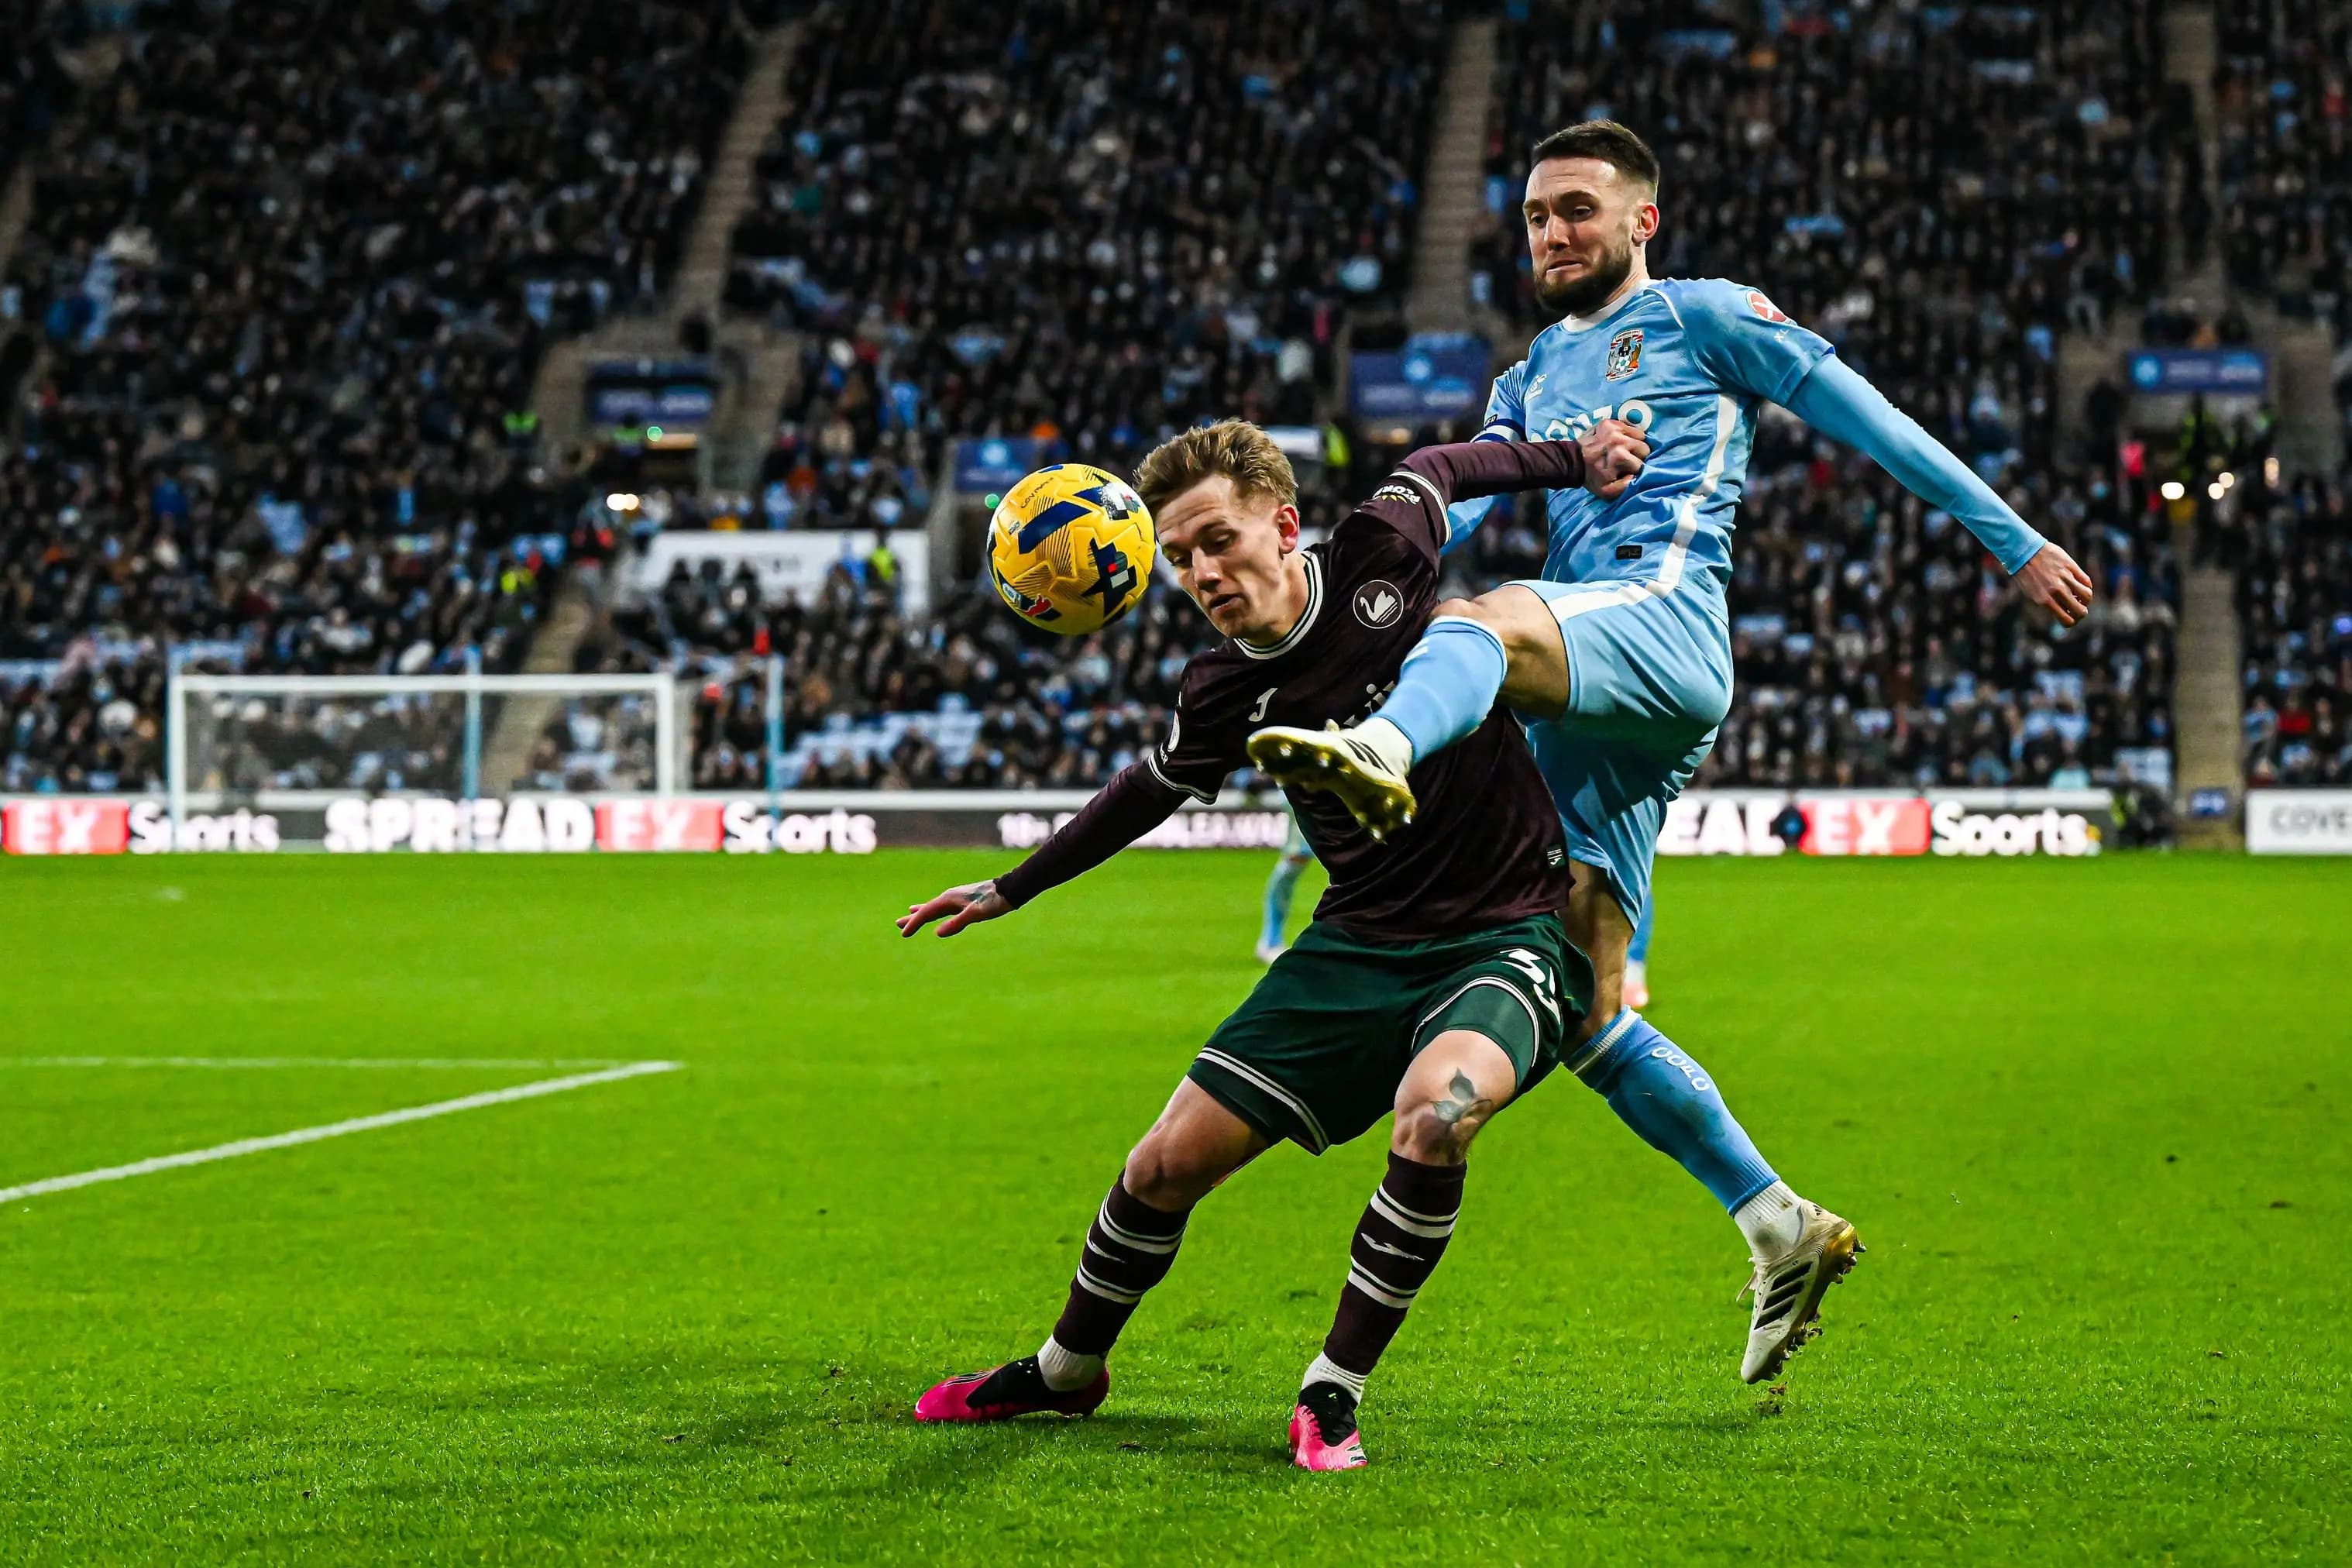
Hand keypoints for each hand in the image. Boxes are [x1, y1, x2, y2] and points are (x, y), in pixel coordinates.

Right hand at [897, 879, 1011, 937]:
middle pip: (926, 909)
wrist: (1009, 890)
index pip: (926, 913)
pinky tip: (934, 914)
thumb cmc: (993, 902)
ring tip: (908, 915)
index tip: (904, 934)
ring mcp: (956, 899)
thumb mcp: (975, 914)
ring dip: (921, 914)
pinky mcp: (963, 902)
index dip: (914, 923)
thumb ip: (957, 923)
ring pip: (934, 908)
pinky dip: (934, 912)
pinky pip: (943, 909)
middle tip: (897, 925)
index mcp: (949, 899)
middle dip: (913, 918)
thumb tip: (937, 932)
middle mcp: (949, 897)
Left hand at [1578, 418, 1648, 499]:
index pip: (1640, 464)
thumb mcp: (1608, 491)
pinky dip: (1627, 433)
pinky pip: (1630, 426)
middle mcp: (1619, 440)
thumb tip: (1636, 475)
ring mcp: (1614, 428)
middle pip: (1644, 448)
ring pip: (1640, 435)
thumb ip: (1626, 486)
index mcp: (1620, 456)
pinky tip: (1618, 440)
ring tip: (1623, 449)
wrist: (1573, 461)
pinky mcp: (1609, 422)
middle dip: (1637, 455)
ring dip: (1634, 443)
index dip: (1634, 469)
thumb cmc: (1592, 478)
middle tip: (1625, 459)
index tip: (1625, 470)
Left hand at [2013, 541, 2094, 625]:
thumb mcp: (2032, 594)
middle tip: (2080, 609)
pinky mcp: (2071, 566)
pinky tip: (2080, 585)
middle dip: (2082, 613)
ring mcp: (2065, 578)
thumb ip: (2049, 603)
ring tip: (2080, 596)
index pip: (2067, 620)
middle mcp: (2056, 590)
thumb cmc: (2026, 574)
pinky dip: (2086, 586)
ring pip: (2087, 595)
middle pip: (2080, 611)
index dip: (2072, 622)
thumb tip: (2066, 611)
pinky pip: (2086, 581)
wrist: (2023, 551)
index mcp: (2044, 600)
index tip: (2070, 617)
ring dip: (2086, 599)